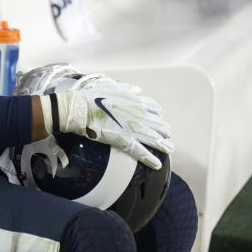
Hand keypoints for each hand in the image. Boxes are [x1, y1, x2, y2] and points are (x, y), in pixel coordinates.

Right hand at [50, 74, 173, 169]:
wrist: (81, 109)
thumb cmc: (94, 97)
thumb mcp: (113, 86)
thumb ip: (127, 89)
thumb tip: (137, 90)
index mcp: (136, 101)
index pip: (154, 109)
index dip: (158, 115)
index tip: (159, 119)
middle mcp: (138, 115)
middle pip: (157, 124)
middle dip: (164, 131)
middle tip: (167, 136)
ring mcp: (133, 128)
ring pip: (154, 139)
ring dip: (163, 145)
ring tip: (169, 149)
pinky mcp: (125, 140)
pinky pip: (141, 151)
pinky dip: (150, 159)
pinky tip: (157, 164)